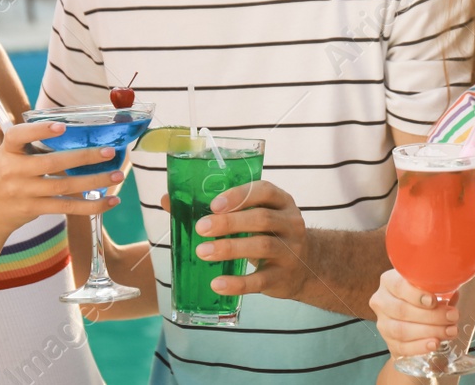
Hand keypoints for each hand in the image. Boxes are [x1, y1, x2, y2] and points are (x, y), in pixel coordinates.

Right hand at [0, 121, 124, 235]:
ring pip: (64, 186)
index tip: (62, 126)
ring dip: (95, 181)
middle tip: (109, 151)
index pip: (18, 137)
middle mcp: (13, 171)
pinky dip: (91, 205)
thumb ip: (33, 144)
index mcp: (7, 151)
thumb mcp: (9, 155)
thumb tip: (76, 130)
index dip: (39, 130)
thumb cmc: (5, 175)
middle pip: (52, 163)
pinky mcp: (34, 209)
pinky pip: (67, 207)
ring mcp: (24, 192)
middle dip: (84, 157)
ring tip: (118, 175)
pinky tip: (110, 201)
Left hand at [175, 180, 313, 299]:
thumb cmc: (268, 234)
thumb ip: (216, 208)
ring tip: (202, 252)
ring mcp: (290, 251)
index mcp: (281, 202)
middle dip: (229, 222)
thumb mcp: (253, 216)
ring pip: (262, 246)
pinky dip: (237, 283)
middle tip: (201, 228)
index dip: (239, 196)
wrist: (306, 267)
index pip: (264, 191)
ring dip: (229, 248)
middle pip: (261, 218)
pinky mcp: (283, 278)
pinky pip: (260, 280)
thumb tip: (167, 200)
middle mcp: (290, 223)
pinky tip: (217, 284)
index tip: (213, 204)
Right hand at [370, 269, 460, 357]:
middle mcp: (382, 301)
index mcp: (389, 281)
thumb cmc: (424, 296)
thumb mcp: (429, 286)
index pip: (398, 286)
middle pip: (401, 310)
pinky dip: (420, 346)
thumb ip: (438, 288)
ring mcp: (383, 324)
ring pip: (401, 330)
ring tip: (449, 331)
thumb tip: (455, 294)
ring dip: (429, 331)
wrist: (414, 318)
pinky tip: (434, 343)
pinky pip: (402, 347)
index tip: (434, 301)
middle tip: (452, 317)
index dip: (416, 295)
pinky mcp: (389, 342)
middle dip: (430, 315)